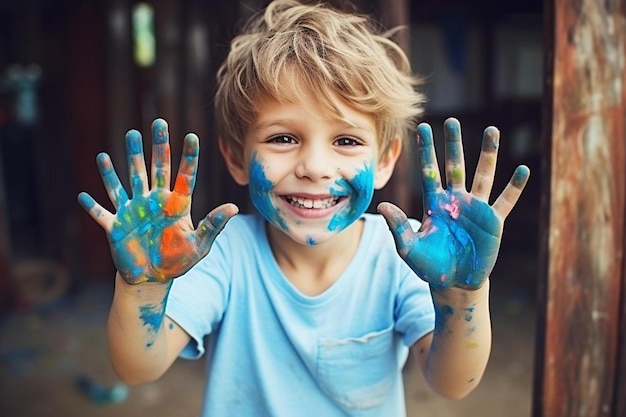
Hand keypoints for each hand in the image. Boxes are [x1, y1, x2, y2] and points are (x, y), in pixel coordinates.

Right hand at [78, 119, 237, 283]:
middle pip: (156, 168)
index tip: (192, 136)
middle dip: (157, 146)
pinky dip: (92, 207)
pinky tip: (82, 195)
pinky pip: (101, 214)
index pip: (184, 176)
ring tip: (128, 137)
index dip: (188, 157)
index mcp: (176, 205)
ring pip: (128, 180)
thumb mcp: (200, 246)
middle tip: (159, 123)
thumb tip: (234, 207)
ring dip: (126, 160)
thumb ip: (213, 225)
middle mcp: (154, 202)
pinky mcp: (115, 226)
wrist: (153, 278)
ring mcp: (133, 211)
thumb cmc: (178, 261)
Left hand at [378, 117, 528, 290]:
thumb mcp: (409, 247)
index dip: (426, 150)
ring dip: (488, 153)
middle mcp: (456, 200)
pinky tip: (524, 170)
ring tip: (492, 130)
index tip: (423, 128)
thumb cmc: (429, 266)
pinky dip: (515, 187)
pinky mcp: (493, 222)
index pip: (429, 171)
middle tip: (452, 121)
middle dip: (454, 144)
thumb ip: (398, 226)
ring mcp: (476, 209)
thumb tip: (382, 204)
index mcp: (435, 203)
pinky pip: (505, 201)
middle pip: (455, 165)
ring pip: (483, 175)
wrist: (454, 283)